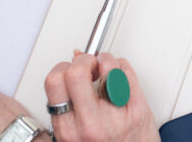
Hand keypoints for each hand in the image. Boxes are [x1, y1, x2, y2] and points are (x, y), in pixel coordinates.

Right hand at [45, 52, 159, 141]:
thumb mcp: (75, 132)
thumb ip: (69, 102)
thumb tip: (70, 64)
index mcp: (68, 129)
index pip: (54, 82)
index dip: (62, 68)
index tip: (70, 69)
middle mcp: (90, 123)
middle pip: (76, 71)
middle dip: (83, 60)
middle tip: (89, 65)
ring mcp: (115, 116)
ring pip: (107, 65)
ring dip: (105, 60)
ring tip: (106, 71)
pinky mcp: (138, 110)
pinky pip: (127, 72)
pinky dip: (122, 67)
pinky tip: (120, 77)